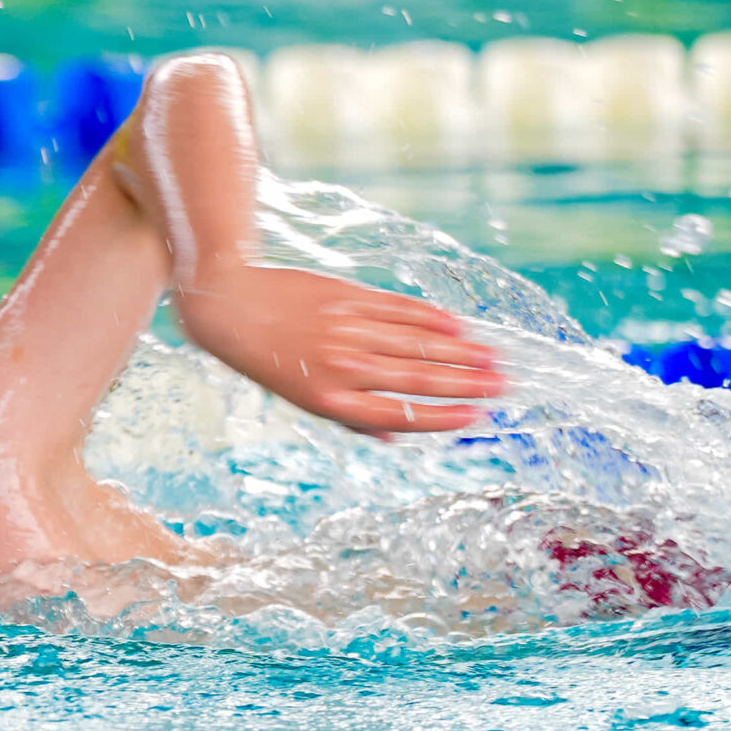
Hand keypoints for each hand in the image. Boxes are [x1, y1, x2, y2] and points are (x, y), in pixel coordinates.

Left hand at [174, 263, 506, 436]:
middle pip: (416, 379)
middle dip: (465, 384)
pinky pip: (398, 310)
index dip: (441, 417)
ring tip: (494, 359)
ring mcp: (345, 329)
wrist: (227, 302)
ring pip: (415, 344)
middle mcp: (340, 366)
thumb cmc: (266, 355)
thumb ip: (345, 413)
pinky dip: (432, 319)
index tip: (476, 417)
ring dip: (460, 352)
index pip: (398, 415)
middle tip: (503, 386)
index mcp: (328, 399)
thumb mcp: (297, 394)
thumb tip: (390, 434)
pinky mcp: (346, 297)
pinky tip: (460, 327)